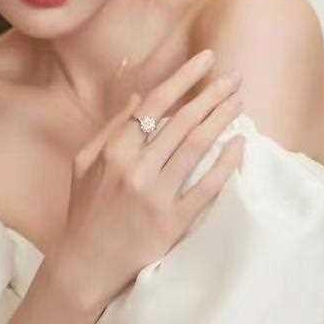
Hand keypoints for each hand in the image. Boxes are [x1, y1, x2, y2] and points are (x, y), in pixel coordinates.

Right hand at [45, 50, 243, 314]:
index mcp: (114, 150)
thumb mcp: (84, 163)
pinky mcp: (170, 223)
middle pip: (182, 120)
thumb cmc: (84, 211)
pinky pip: (205, 188)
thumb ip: (112, 128)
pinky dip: (225, 164)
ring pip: (196, 147)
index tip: (206, 59)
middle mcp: (134, 168)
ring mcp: (154, 196)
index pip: (155, 102)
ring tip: (239, 102)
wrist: (84, 265)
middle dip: (212, 94)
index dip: (183, 77)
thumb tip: (138, 95)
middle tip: (235, 78)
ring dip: (221, 119)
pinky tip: (240, 146)